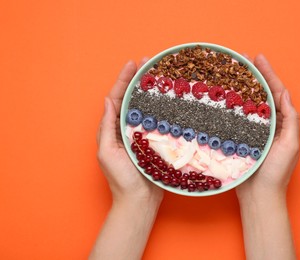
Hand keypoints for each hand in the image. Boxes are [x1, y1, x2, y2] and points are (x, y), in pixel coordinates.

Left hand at [96, 60, 163, 203]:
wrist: (140, 200)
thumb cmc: (121, 179)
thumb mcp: (107, 152)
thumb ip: (107, 128)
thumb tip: (108, 101)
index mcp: (114, 129)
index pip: (117, 99)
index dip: (123, 80)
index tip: (132, 64)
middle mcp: (128, 128)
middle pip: (132, 99)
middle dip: (138, 80)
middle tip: (148, 63)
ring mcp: (143, 134)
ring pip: (147, 107)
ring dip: (151, 90)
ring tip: (159, 75)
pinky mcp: (156, 141)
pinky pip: (159, 120)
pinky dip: (163, 108)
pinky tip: (170, 99)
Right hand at [236, 54, 299, 199]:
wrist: (259, 196)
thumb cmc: (276, 173)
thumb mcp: (290, 146)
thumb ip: (291, 120)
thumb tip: (285, 95)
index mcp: (283, 124)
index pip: (276, 93)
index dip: (268, 74)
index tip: (258, 58)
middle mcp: (269, 125)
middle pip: (261, 95)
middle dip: (254, 76)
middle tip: (243, 59)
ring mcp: (254, 131)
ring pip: (248, 104)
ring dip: (242, 88)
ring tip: (233, 72)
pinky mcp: (241, 138)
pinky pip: (237, 118)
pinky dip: (232, 106)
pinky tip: (224, 97)